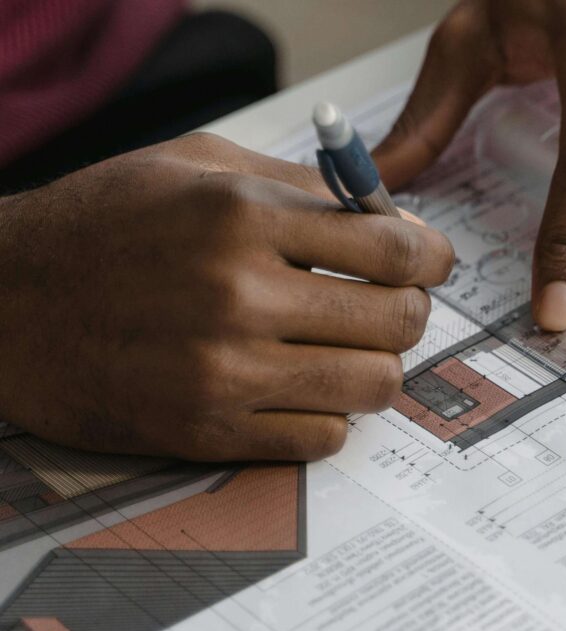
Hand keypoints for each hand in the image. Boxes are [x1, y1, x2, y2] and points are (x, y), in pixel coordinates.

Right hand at [0, 134, 453, 460]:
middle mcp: (240, 295)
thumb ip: (302, 186)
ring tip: (349, 349)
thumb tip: (395, 220)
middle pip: (399, 321)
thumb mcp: (196, 165)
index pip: (395, 249)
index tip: (430, 264)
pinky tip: (305, 389)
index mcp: (243, 216)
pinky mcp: (207, 431)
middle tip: (391, 306)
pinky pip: (324, 439)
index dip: (432, 259)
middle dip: (411, 312)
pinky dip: (332, 415)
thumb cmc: (102, 222)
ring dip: (377, 367)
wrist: (0, 303)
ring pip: (374, 386)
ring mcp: (224, 372)